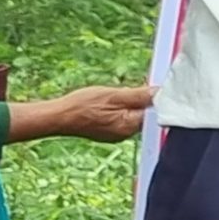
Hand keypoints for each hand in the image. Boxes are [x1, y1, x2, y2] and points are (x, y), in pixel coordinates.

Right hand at [9, 83, 153, 144]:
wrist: (59, 117)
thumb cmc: (83, 105)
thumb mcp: (114, 95)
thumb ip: (138, 95)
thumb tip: (159, 93)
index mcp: (130, 126)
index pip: (154, 112)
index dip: (155, 97)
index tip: (152, 84)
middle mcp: (126, 134)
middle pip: (144, 114)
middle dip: (141, 99)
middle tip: (128, 87)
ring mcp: (117, 135)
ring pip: (132, 115)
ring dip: (129, 103)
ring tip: (115, 94)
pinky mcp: (109, 132)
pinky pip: (122, 118)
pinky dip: (119, 109)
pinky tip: (108, 102)